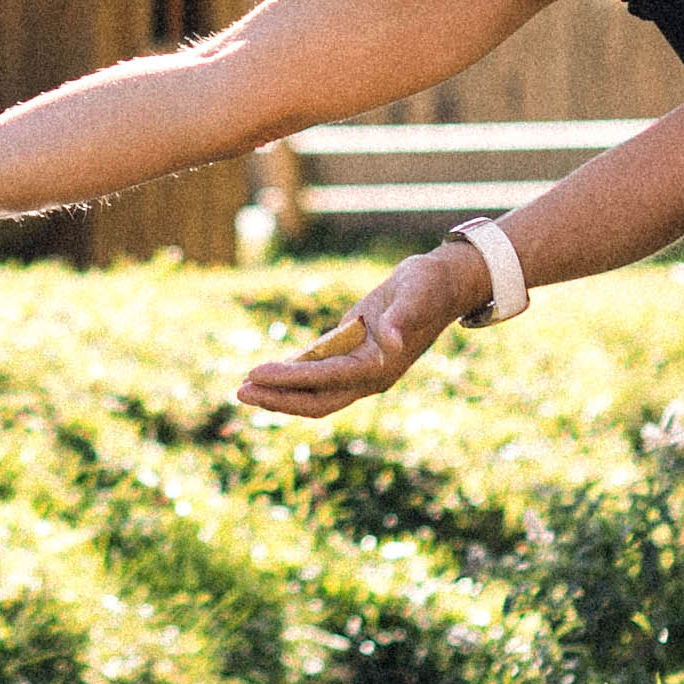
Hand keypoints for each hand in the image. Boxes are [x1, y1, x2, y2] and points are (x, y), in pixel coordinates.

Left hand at [235, 245, 473, 418]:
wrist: (445, 283)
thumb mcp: (417, 293)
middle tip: (239, 391)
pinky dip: (292, 376)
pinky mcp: (354, 355)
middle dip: (278, 399)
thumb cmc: (431, 285)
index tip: (256, 374)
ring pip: (314, 392)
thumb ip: (402, 317)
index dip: (289, 380)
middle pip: (316, 400)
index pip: (326, 380)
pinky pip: (318, 374)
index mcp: (380, 366)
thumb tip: (389, 341)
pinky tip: (268, 373)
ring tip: (244, 387)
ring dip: (280, 392)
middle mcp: (369, 376)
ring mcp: (361, 369)